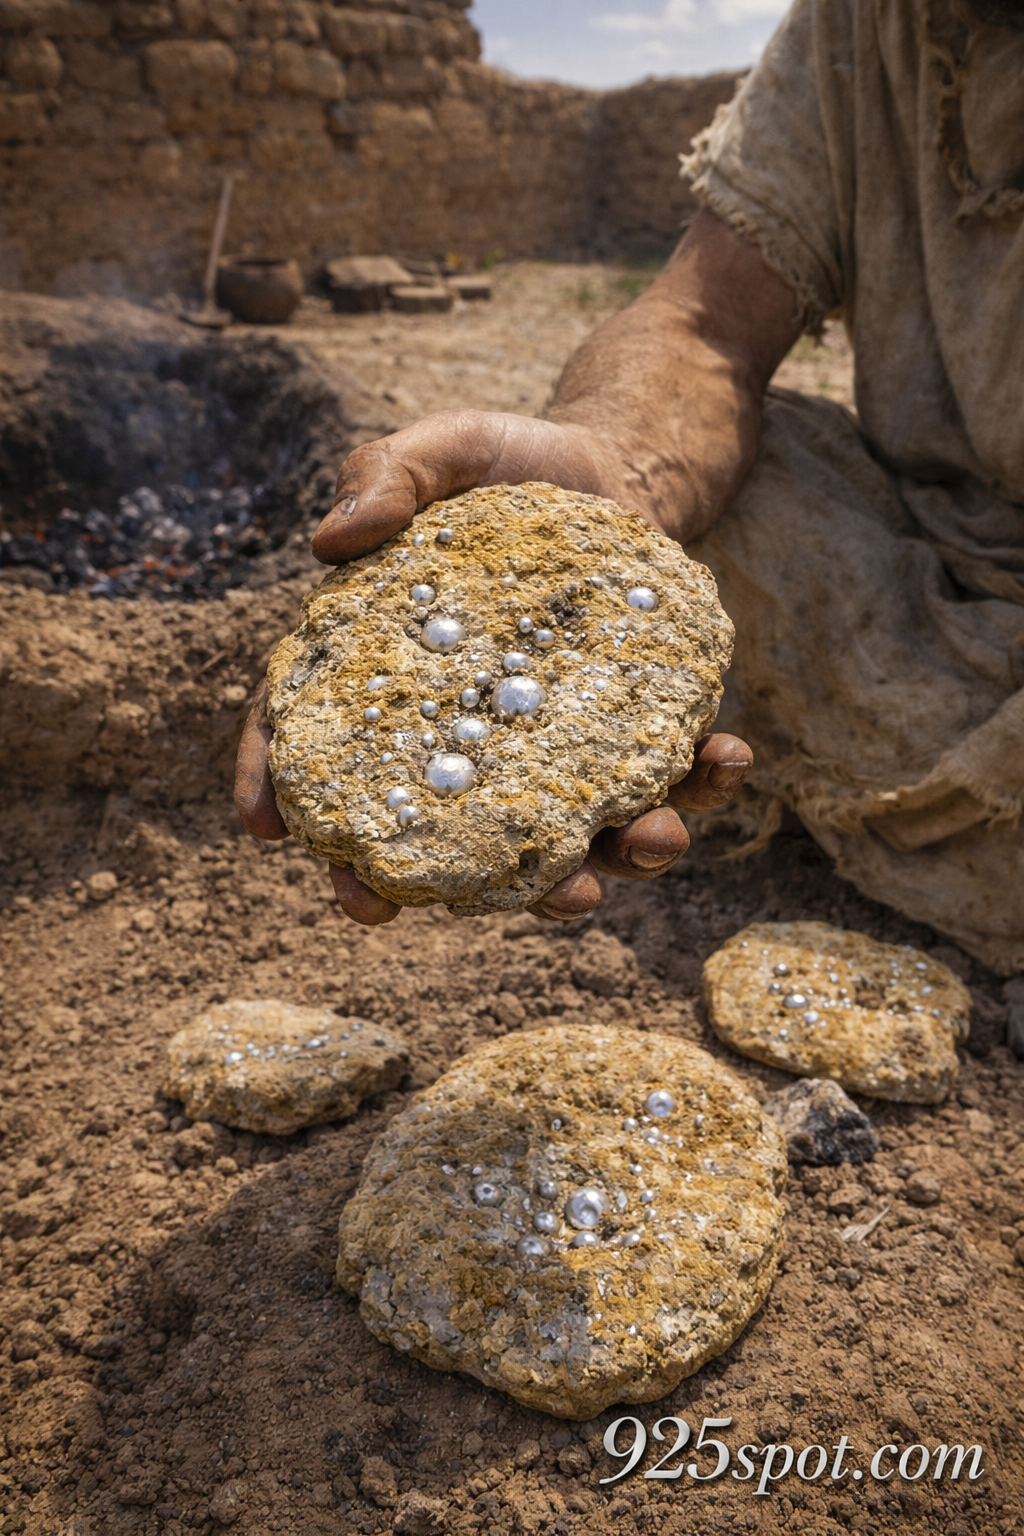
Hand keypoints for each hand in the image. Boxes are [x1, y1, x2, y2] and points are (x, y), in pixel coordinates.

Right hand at [235, 246, 766, 922]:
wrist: (610, 465)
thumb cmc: (502, 467)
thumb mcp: (440, 450)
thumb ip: (384, 476)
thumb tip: (330, 542)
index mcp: (391, 677)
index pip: (315, 742)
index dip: (279, 790)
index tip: (269, 836)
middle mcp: (465, 737)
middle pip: (442, 832)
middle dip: (455, 885)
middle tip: (422, 908)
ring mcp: (549, 748)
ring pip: (564, 834)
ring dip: (607, 860)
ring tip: (648, 843)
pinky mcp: (628, 734)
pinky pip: (662, 778)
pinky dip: (700, 782)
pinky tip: (727, 760)